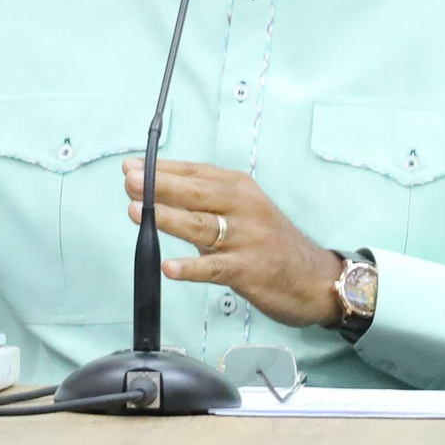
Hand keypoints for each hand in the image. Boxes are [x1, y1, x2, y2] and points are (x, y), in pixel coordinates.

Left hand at [124, 158, 342, 329]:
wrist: (315, 278)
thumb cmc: (271, 242)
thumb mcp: (244, 211)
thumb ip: (206, 204)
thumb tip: (158, 197)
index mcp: (239, 188)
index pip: (195, 173)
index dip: (162, 170)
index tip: (131, 166)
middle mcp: (244, 207)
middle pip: (195, 193)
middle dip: (159, 186)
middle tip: (128, 181)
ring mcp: (247, 238)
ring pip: (201, 225)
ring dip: (167, 218)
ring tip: (137, 211)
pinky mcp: (249, 269)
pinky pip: (215, 267)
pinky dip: (191, 267)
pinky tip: (169, 267)